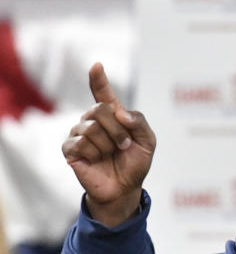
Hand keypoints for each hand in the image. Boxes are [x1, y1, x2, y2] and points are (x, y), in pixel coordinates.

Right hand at [62, 62, 155, 226]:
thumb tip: (120, 113)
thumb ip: (139, 122)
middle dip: (118, 130)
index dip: (98, 79)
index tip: (96, 65)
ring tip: (111, 154)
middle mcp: (93, 121)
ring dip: (108, 144)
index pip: (102, 93)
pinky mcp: (70, 148)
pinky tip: (97, 160)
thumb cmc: (135, 164)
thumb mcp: (147, 143)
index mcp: (112, 116)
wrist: (124, 188)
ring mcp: (79, 133)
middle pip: (100, 110)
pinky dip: (95, 153)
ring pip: (91, 127)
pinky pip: (81, 143)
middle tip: (124, 145)